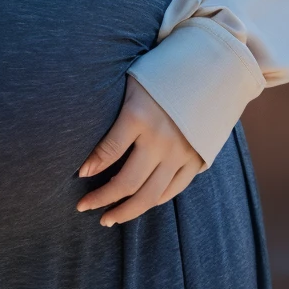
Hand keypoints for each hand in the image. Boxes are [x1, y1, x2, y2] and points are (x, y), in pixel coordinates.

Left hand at [76, 76, 204, 225]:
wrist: (210, 69)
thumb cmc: (160, 75)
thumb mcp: (131, 85)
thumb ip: (112, 114)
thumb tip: (87, 147)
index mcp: (138, 115)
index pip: (108, 151)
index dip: (90, 167)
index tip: (78, 176)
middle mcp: (160, 138)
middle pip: (127, 182)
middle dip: (101, 199)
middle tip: (84, 207)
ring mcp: (181, 152)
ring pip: (150, 195)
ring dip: (126, 211)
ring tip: (108, 218)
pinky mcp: (196, 159)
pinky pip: (172, 190)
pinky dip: (153, 201)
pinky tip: (137, 205)